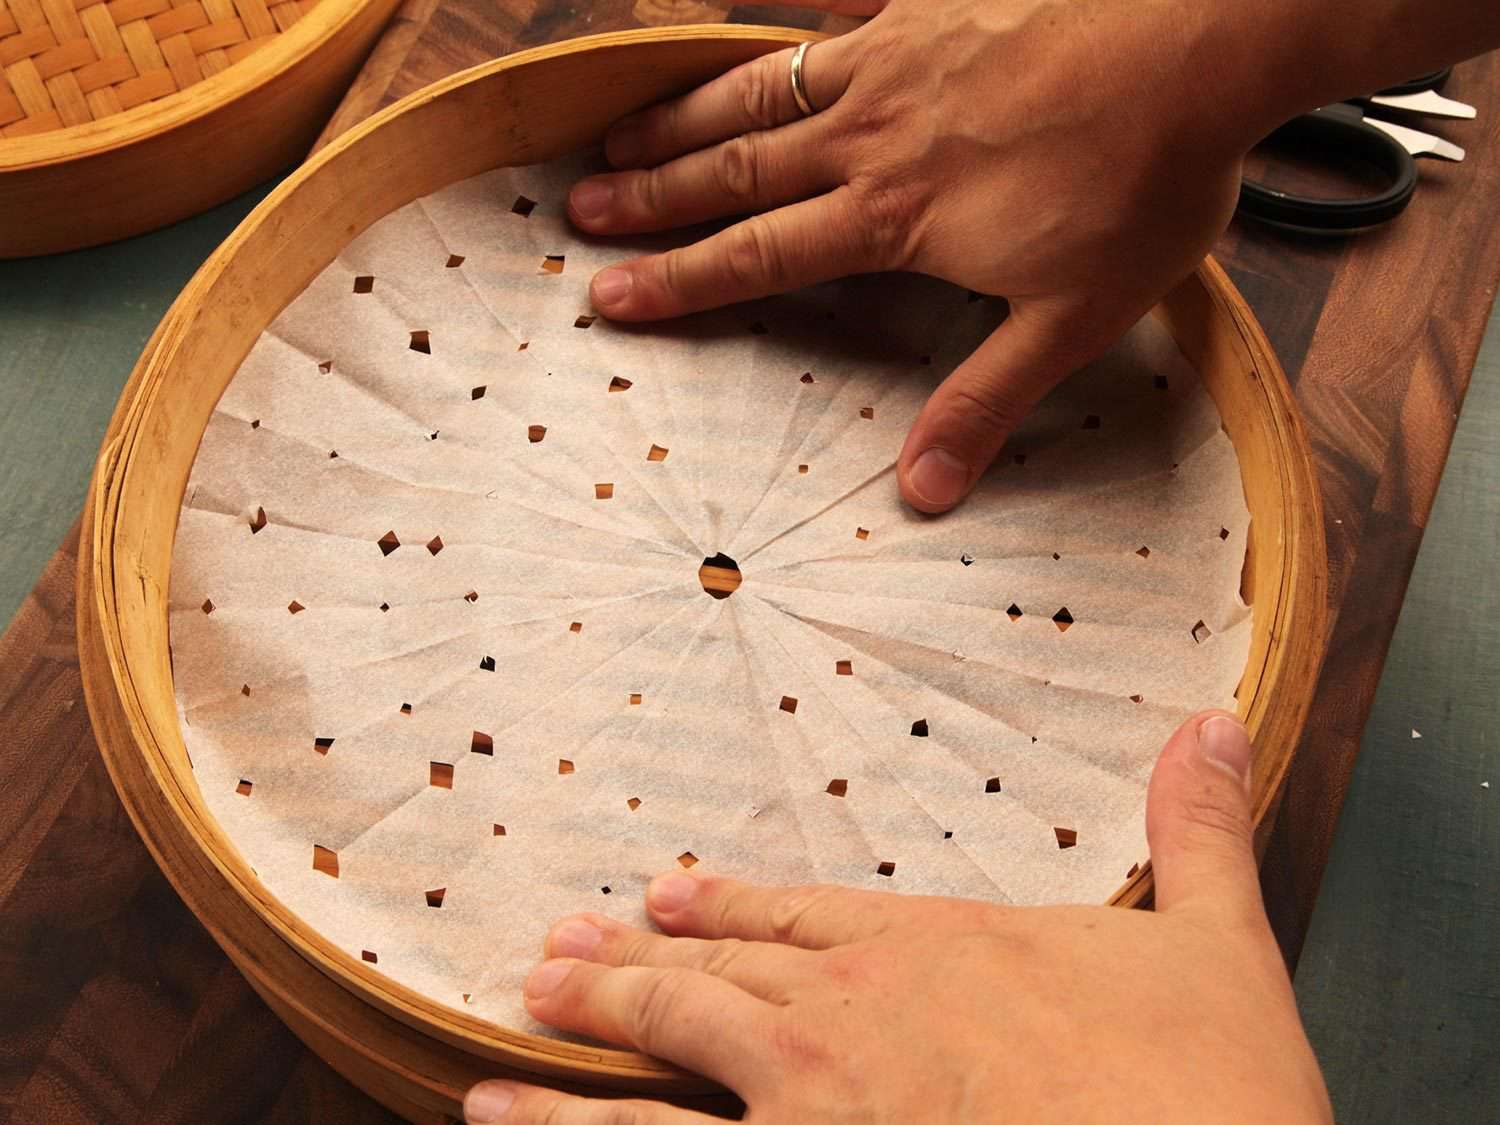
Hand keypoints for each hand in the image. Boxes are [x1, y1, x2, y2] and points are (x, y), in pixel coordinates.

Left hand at [463, 711, 1332, 1123]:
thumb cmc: (1204, 1089)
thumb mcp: (1215, 943)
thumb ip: (1196, 829)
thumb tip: (1213, 724)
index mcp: (935, 953)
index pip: (804, 916)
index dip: (728, 909)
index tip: (665, 896)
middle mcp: (853, 1017)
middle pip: (710, 982)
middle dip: (624, 971)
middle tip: (548, 961)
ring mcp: (813, 1108)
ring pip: (664, 1066)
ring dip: (579, 1064)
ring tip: (501, 1064)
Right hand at [568, 1, 1264, 512]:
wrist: (1204, 32)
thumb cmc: (1147, 176)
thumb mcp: (1075, 315)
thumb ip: (987, 398)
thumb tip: (920, 491)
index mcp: (895, 215)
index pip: (760, 256)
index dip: (679, 281)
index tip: (608, 295)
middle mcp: (873, 133)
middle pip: (736, 169)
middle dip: (653, 194)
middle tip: (583, 208)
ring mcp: (895, 55)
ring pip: (762, 90)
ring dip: (685, 115)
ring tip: (622, 133)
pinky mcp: (929, 4)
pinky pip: (825, 18)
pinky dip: (771, 29)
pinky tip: (739, 29)